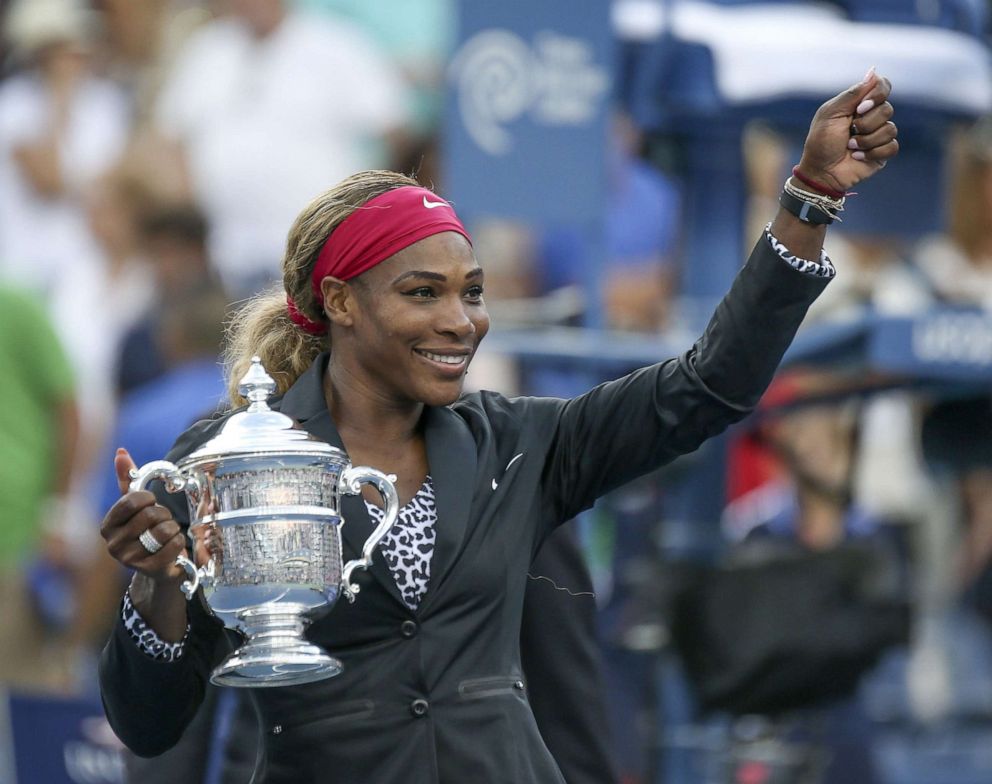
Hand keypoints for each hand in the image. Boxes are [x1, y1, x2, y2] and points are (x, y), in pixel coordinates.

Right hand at [100, 448, 187, 582]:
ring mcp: (130, 560)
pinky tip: (173, 546)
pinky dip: (179, 542)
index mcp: (108, 525)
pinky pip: (173, 546)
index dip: (148, 498)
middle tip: (160, 522)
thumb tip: (120, 452)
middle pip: (150, 515)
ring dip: (172, 529)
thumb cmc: (146, 530)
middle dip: (163, 514)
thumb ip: (129, 479)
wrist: (160, 565)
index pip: (131, 501)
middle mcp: (113, 544)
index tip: (151, 502)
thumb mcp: (136, 505)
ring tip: (166, 534)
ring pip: (164, 530)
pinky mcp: (149, 570)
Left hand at [797, 69, 897, 193]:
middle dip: (866, 123)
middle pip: (887, 109)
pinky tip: (857, 157)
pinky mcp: (882, 152)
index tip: (860, 107)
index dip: (878, 94)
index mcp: (859, 103)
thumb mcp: (831, 113)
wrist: (820, 171)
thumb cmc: (821, 141)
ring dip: (866, 140)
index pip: (883, 86)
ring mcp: (878, 134)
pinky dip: (872, 153)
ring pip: (890, 129)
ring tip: (850, 147)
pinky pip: (892, 146)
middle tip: (849, 131)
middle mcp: (872, 116)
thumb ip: (852, 93)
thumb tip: (874, 72)